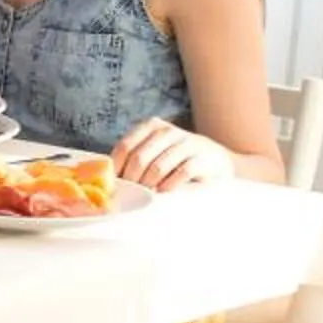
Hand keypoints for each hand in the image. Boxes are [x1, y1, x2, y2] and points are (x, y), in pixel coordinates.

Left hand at [109, 118, 232, 190]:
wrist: (216, 163)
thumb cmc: (176, 161)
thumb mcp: (154, 153)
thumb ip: (133, 160)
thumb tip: (106, 179)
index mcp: (151, 126)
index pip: (125, 147)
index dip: (117, 169)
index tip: (115, 185)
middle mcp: (167, 131)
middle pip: (139, 158)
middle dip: (132, 181)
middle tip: (132, 195)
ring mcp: (186, 143)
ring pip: (157, 168)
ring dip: (149, 186)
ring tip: (148, 196)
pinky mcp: (202, 159)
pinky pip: (179, 174)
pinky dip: (169, 187)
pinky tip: (166, 193)